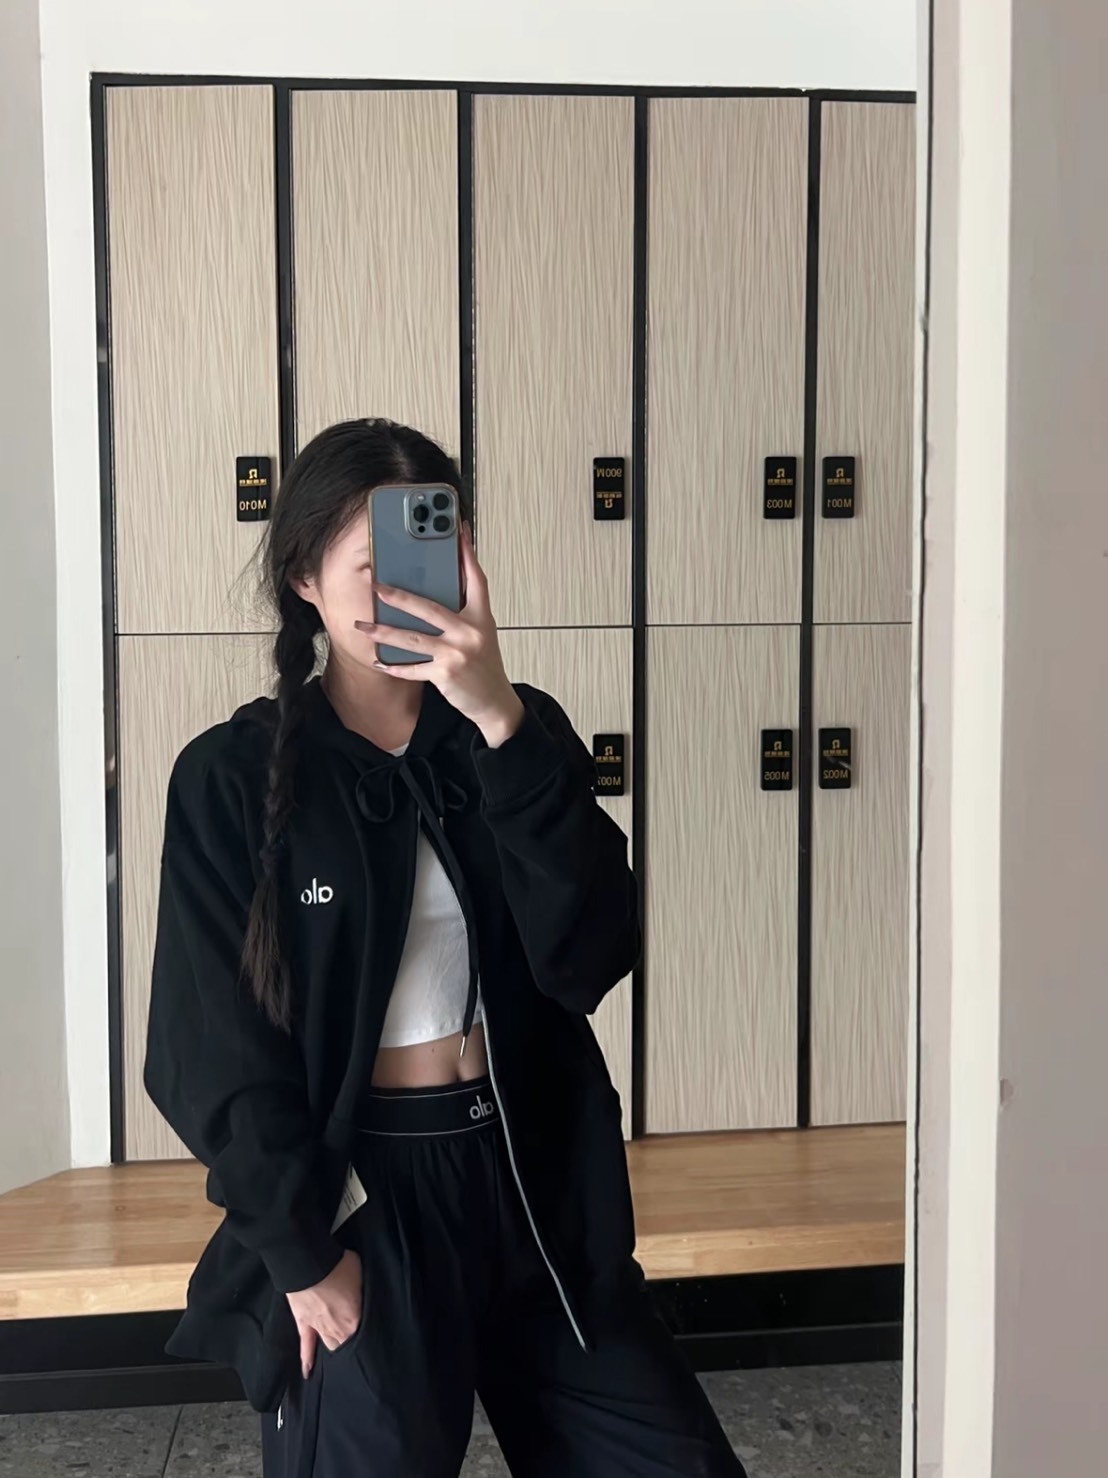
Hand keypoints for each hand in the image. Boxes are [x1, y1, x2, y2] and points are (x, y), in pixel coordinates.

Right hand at [286, 1248, 362, 1377]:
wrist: (309, 1263)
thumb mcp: (361, 1276)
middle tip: (358, 1349)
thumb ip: (364, 1293)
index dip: (368, 1336)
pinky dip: (307, 1359)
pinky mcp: (303, 1324)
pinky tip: (308, 1373)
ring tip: (341, 1359)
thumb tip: (366, 1297)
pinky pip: (306, 1346)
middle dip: (352, 1345)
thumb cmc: (338, 1266)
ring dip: (336, 1348)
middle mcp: (337, 1329)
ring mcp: (319, 1328)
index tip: (375, 1341)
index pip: (364, 1335)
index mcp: (354, 1320)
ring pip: (330, 1345)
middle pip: (347, 1344)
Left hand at [356, 525, 524, 747]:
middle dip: (399, 596)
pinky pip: (413, 668)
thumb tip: (439, 587)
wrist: (494, 701)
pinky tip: (377, 661)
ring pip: (412, 639)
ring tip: (363, 626)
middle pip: (430, 608)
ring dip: (384, 632)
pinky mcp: (445, 674)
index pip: (475, 579)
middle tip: (376, 586)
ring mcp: (457, 653)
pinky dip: (394, 666)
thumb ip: (464, 610)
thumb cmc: (483, 664)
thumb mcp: (481, 632)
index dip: (467, 553)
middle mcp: (470, 632)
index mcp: (480, 617)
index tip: (459, 529)